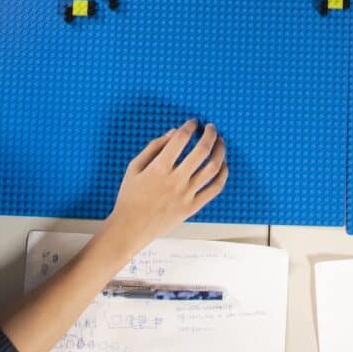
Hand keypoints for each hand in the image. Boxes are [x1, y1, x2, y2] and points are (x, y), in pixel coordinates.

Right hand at [106, 120, 227, 246]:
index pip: (181, 139)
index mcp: (159, 168)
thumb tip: (174, 133)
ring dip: (220, 151)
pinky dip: (222, 175)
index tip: (193, 122)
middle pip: (201, 150)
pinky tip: (223, 165)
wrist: (130, 228)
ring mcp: (186, 194)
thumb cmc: (129, 197)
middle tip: (211, 128)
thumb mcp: (134, 167)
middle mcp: (175, 180)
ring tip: (220, 142)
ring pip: (212, 168)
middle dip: (210, 134)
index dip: (189, 126)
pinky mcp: (192, 207)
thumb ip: (154, 147)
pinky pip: (214, 189)